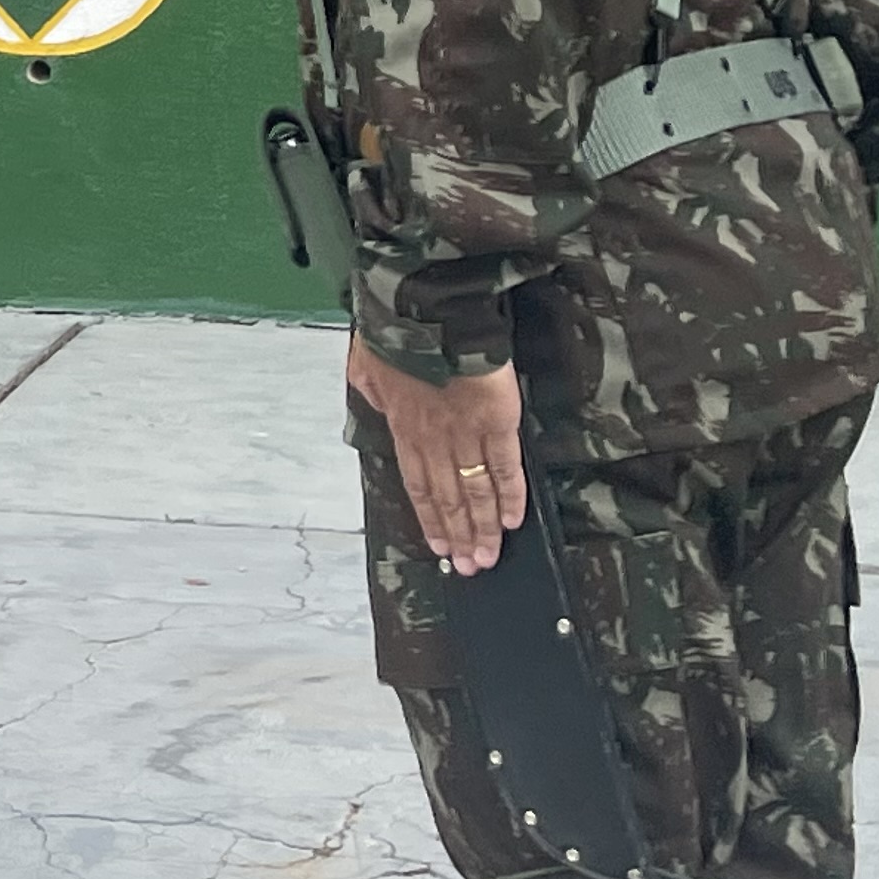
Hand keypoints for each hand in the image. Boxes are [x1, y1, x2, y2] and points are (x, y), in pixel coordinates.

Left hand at [348, 339, 526, 572]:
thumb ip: (373, 393)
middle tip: (471, 567)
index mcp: (403, 426)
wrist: (428, 311)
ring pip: (475, 491)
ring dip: (483, 528)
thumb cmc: (394, 332)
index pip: (417, 485)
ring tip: (489, 556)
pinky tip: (512, 520)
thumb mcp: (366, 367)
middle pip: (447, 498)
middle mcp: (432, 439)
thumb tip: (379, 407)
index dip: (430, 519)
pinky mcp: (497, 422)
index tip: (439, 547)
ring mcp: (465, 433)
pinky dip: (509, 496)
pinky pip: (504, 467)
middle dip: (459, 536)